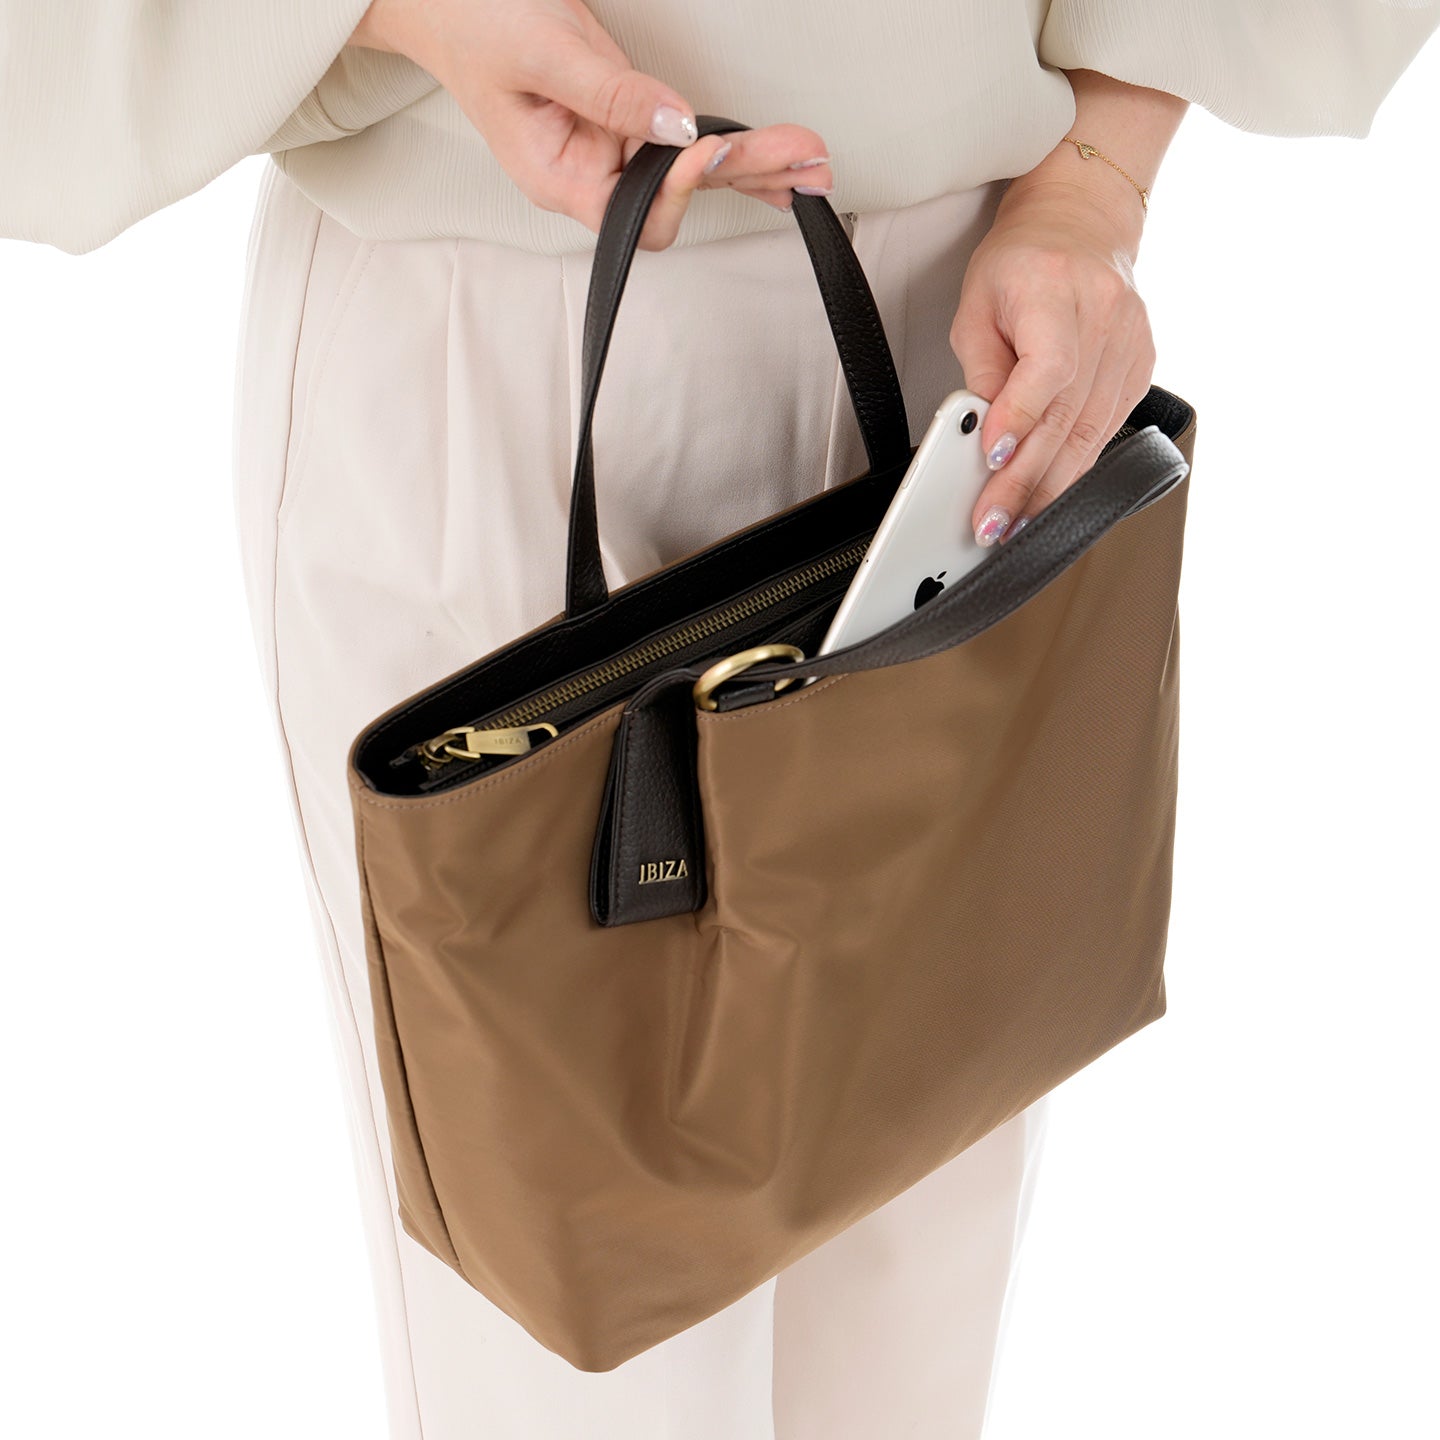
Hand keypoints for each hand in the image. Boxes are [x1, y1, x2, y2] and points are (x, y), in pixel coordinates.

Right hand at [346, 0, 833, 249]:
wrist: (450, 2)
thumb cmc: (476, 26)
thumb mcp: (541, 53)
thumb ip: (609, 94)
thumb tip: (676, 125)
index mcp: (561, 180)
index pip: (632, 214)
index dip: (676, 188)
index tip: (706, 147)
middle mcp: (594, 176)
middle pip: (680, 198)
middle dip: (745, 176)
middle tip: (803, 161)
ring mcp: (616, 149)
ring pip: (696, 173)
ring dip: (757, 165)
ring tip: (813, 161)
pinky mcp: (633, 120)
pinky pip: (693, 143)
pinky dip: (737, 146)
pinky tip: (780, 158)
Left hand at [949, 177, 1154, 545]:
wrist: (1080, 224)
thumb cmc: (1022, 260)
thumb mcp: (977, 305)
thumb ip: (980, 368)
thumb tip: (980, 431)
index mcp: (1058, 289)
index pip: (1048, 368)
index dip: (1020, 418)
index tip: (993, 457)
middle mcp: (1106, 318)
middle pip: (1067, 415)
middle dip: (1026, 479)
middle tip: (994, 520)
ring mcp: (1131, 345)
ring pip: (1090, 434)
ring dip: (1050, 488)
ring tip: (1016, 524)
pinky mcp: (1140, 369)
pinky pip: (1105, 430)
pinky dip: (1075, 468)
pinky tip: (1049, 497)